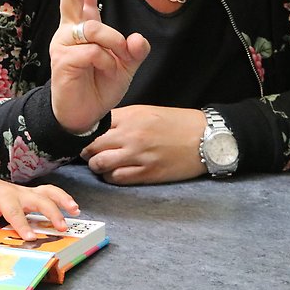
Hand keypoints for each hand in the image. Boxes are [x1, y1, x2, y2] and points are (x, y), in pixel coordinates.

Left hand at [0, 178, 80, 240]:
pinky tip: (74, 209)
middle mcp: (19, 193)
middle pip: (38, 199)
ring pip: (48, 191)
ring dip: (63, 200)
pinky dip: (64, 198)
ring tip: (75, 211)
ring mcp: (29, 192)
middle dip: (51, 212)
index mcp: (4, 198)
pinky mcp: (36, 193)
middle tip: (61, 228)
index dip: (22, 224)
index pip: (14, 211)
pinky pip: (52, 192)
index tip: (31, 237)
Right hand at [51, 0, 149, 133]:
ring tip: (119, 61)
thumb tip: (137, 37)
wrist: (83, 116)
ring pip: (91, 28)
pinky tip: (108, 73)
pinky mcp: (62, 61)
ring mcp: (63, 45)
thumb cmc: (100, 86)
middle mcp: (69, 31)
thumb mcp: (126, 66)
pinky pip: (91, 51)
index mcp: (83, 27)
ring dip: (113, 41)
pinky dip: (107, 62)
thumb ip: (135, 50)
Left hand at [80, 105, 207, 184]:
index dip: (85, 133)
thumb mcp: (147, 111)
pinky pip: (117, 178)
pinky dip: (110, 177)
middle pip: (91, 146)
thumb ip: (122, 119)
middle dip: (86, 151)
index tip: (83, 138)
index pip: (93, 125)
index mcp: (130, 117)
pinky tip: (114, 173)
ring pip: (99, 164)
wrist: (206, 138)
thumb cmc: (177, 123)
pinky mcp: (147, 173)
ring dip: (96, 166)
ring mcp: (138, 155)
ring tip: (99, 164)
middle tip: (88, 153)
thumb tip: (99, 128)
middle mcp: (130, 135)